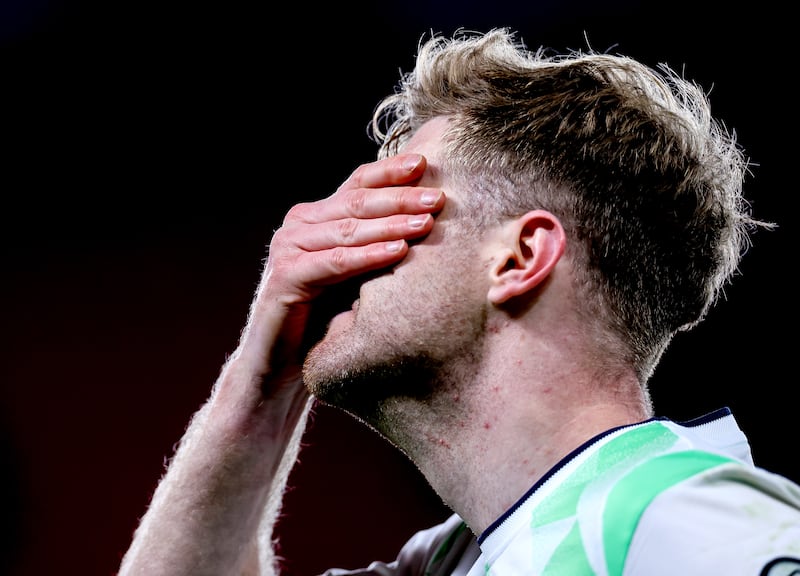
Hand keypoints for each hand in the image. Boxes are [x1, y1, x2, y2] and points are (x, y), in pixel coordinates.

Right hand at [236, 153, 445, 379]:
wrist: (283, 364)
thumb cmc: (326, 317)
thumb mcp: (357, 271)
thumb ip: (378, 243)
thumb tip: (431, 219)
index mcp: (317, 216)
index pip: (358, 183)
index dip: (391, 172)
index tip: (426, 164)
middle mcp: (299, 225)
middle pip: (356, 201)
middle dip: (400, 197)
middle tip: (437, 197)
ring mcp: (289, 248)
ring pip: (348, 229)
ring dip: (390, 224)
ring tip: (426, 221)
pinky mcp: (285, 277)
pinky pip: (335, 262)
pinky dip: (368, 256)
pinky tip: (398, 251)